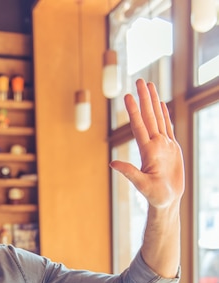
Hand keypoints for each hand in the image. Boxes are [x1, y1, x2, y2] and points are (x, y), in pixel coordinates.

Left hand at [110, 79, 183, 211]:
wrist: (167, 201)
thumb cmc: (155, 196)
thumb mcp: (141, 185)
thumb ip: (129, 173)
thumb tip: (111, 163)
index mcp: (147, 151)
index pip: (139, 126)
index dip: (133, 111)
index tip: (128, 96)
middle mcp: (154, 145)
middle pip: (148, 117)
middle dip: (144, 99)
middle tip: (139, 80)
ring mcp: (163, 146)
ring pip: (158, 118)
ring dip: (153, 102)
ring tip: (149, 85)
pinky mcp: (172, 149)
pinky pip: (167, 128)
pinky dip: (164, 115)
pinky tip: (161, 104)